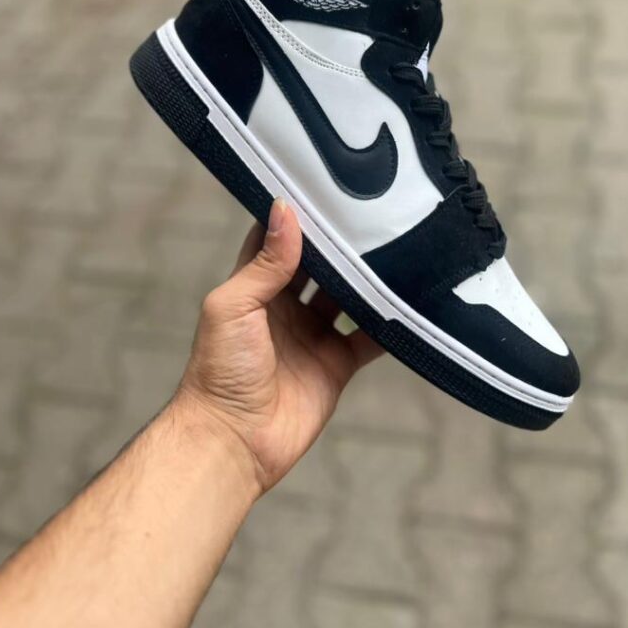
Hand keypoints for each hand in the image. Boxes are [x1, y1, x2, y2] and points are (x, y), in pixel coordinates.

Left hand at [176, 198, 380, 493]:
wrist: (234, 440)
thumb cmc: (219, 371)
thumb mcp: (235, 306)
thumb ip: (265, 263)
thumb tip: (284, 210)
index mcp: (254, 289)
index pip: (277, 241)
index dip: (296, 217)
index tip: (322, 187)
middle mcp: (285, 309)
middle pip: (320, 267)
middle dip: (340, 245)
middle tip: (371, 214)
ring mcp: (313, 337)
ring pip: (348, 298)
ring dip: (367, 280)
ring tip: (396, 249)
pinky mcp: (336, 365)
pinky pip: (368, 339)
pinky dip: (388, 325)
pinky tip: (408, 303)